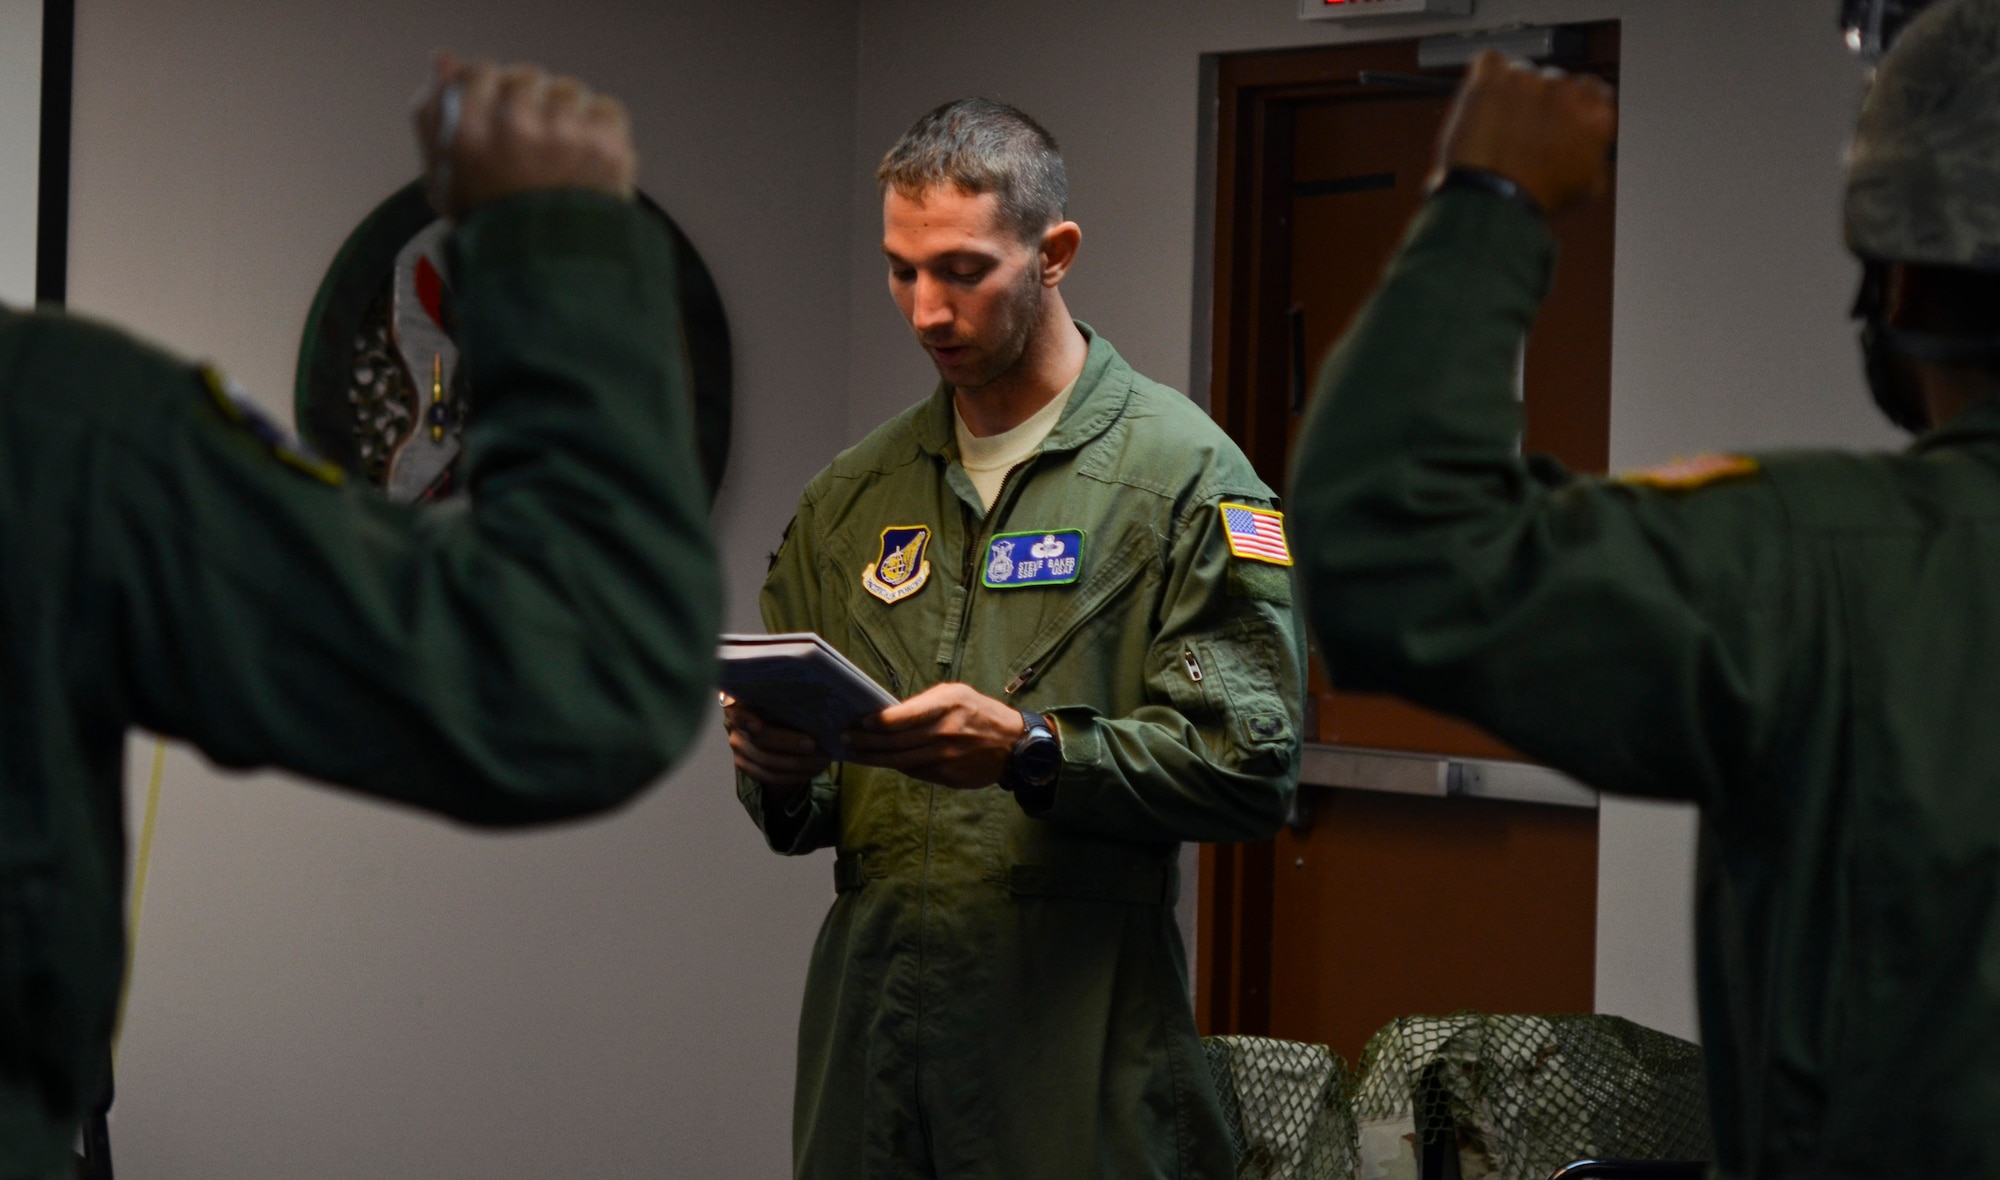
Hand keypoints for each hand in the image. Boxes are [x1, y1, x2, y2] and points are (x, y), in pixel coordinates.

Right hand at [412, 50, 637, 219]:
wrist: (551, 275)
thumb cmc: (493, 225)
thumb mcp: (444, 176)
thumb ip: (434, 113)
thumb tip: (445, 59)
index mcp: (468, 135)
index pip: (482, 71)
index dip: (493, 91)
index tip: (500, 116)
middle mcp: (514, 129)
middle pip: (527, 76)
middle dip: (530, 103)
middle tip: (533, 143)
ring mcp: (564, 137)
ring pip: (568, 90)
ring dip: (567, 115)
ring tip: (562, 156)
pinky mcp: (606, 148)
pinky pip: (606, 108)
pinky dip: (601, 128)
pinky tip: (588, 159)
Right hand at [724, 696, 829, 793]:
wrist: (780, 725)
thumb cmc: (788, 704)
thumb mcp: (791, 699)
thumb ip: (800, 704)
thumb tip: (830, 717)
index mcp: (743, 699)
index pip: (739, 710)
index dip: (746, 719)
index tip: (758, 725)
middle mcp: (735, 722)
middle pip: (759, 739)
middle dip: (788, 744)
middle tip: (813, 745)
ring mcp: (738, 745)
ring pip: (766, 762)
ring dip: (798, 763)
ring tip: (822, 759)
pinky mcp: (745, 764)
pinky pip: (769, 776)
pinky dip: (794, 775)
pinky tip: (813, 770)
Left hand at [842, 683, 1025, 789]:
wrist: (1014, 746)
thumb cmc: (980, 712)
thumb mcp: (956, 694)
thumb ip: (924, 704)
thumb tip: (890, 715)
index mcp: (946, 705)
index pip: (902, 717)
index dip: (876, 722)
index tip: (859, 722)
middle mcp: (944, 732)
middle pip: (894, 742)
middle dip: (865, 742)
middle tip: (844, 739)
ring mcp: (946, 757)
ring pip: (899, 761)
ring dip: (873, 758)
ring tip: (853, 754)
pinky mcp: (948, 776)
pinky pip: (915, 772)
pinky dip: (896, 766)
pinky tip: (882, 762)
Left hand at [1435, 50, 1616, 217]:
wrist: (1489, 202)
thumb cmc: (1533, 199)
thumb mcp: (1584, 186)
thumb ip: (1594, 156)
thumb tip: (1592, 149)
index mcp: (1594, 115)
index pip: (1591, 92)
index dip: (1570, 107)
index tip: (1556, 119)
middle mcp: (1565, 91)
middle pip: (1554, 81)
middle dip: (1540, 102)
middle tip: (1522, 132)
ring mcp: (1528, 81)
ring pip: (1522, 74)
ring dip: (1512, 93)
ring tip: (1498, 128)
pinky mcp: (1492, 78)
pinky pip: (1490, 62)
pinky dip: (1486, 77)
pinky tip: (1483, 103)